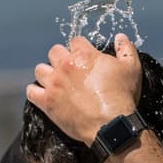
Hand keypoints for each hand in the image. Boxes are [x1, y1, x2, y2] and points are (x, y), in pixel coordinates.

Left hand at [26, 33, 141, 144]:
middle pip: (54, 51)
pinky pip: (31, 91)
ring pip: (40, 70)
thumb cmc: (122, 96)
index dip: (80, 47)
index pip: (75, 40)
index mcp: (84, 55)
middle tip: (69, 69)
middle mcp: (65, 66)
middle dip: (61, 58)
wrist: (110, 125)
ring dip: (46, 74)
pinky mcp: (47, 102)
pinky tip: (43, 94)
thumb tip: (120, 37)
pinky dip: (35, 92)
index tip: (83, 56)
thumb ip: (126, 49)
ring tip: (55, 81)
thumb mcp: (131, 69)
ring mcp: (54, 84)